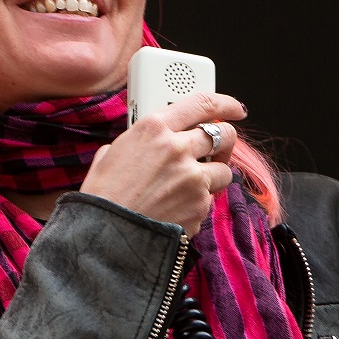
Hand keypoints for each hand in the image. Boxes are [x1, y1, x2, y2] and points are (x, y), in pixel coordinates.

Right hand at [80, 91, 245, 235]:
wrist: (106, 235)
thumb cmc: (104, 195)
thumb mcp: (112, 152)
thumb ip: (137, 141)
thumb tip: (145, 143)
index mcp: (154, 128)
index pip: (203, 103)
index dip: (225, 104)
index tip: (235, 108)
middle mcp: (177, 148)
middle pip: (224, 134)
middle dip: (225, 142)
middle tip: (218, 150)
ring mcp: (193, 178)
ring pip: (225, 170)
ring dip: (213, 176)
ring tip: (190, 186)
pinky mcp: (200, 206)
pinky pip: (210, 199)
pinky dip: (198, 203)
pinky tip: (176, 208)